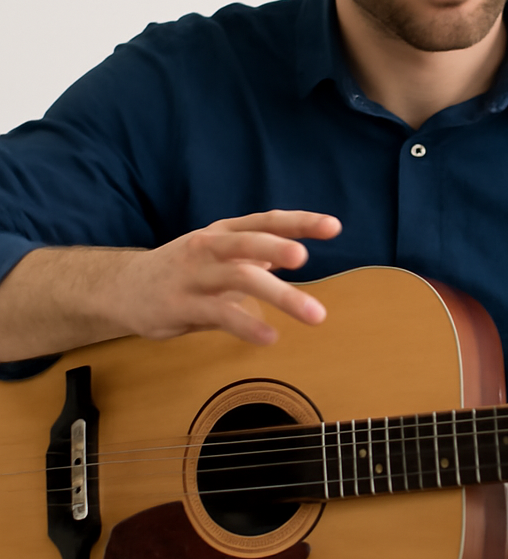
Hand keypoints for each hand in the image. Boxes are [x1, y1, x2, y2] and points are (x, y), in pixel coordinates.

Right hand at [108, 209, 341, 344]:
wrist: (122, 288)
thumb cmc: (184, 269)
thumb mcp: (219, 253)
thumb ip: (255, 253)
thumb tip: (292, 250)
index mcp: (225, 232)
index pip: (267, 220)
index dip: (300, 221)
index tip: (334, 227)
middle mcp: (210, 247)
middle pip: (248, 242)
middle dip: (277, 247)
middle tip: (305, 257)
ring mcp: (195, 275)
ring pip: (240, 279)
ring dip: (280, 295)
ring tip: (314, 314)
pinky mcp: (181, 305)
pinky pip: (219, 315)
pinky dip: (247, 326)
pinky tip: (271, 337)